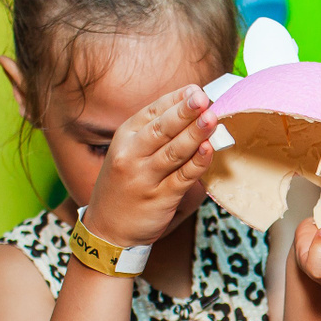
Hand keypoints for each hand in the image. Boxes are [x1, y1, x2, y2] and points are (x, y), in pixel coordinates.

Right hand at [81, 85, 219, 247]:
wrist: (107, 229)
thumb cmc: (125, 185)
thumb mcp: (129, 152)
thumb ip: (156, 133)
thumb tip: (192, 110)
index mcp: (126, 137)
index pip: (153, 112)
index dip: (176, 100)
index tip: (197, 90)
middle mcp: (132, 154)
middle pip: (162, 129)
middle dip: (184, 112)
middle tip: (204, 98)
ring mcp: (145, 177)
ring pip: (174, 151)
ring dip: (195, 134)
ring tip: (212, 118)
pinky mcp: (159, 197)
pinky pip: (182, 177)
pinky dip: (197, 163)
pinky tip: (209, 150)